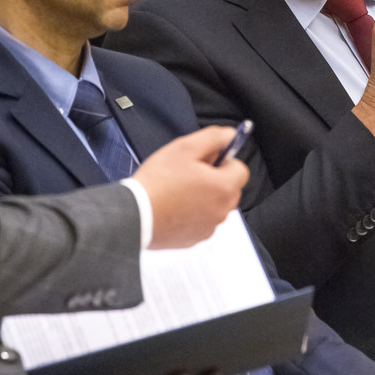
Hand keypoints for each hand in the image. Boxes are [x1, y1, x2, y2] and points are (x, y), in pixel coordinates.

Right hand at [133, 126, 248, 249]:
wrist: (134, 215)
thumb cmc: (158, 182)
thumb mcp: (184, 148)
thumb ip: (213, 138)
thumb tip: (229, 135)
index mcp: (224, 187)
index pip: (240, 169)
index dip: (224, 161)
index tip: (206, 160)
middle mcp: (222, 211)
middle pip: (229, 189)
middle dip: (215, 179)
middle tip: (189, 173)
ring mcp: (209, 227)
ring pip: (215, 205)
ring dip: (204, 197)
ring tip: (178, 191)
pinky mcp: (195, 239)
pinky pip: (202, 221)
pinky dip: (193, 214)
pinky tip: (174, 207)